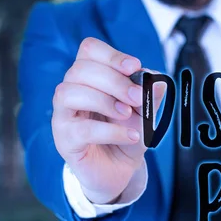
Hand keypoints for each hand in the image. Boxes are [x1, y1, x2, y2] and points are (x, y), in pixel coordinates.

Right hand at [52, 37, 164, 203]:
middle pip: (80, 69)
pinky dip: (110, 131)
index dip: (111, 55)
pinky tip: (130, 136)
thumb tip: (157, 79)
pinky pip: (82, 129)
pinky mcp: (64, 140)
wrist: (120, 170)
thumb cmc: (127, 134)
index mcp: (88, 77)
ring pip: (70, 93)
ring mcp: (63, 115)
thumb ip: (150, 95)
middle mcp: (70, 91)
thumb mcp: (145, 112)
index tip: (134, 67)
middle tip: (137, 97)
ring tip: (128, 115)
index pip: (88, 50)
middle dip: (114, 81)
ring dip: (104, 101)